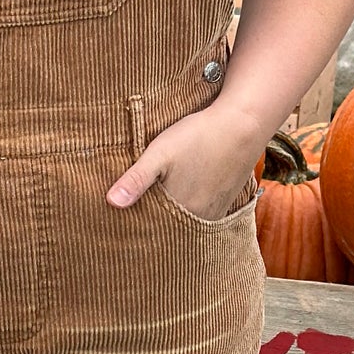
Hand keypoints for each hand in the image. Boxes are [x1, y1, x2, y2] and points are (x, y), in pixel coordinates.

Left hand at [107, 109, 261, 220]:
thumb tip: (110, 202)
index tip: (120, 226)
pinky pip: (201, 216)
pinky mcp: (224, 201)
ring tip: (156, 211)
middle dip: (153, 225)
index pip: (151, 229)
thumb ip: (136, 179)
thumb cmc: (198, 136)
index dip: (135, 226)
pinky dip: (188, 212)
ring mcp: (214, 211)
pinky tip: (181, 201)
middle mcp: (199, 218)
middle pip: (169, 228)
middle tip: (134, 222)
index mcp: (180, 211)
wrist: (243, 124)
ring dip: (172, 219)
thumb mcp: (160, 153)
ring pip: (186, 223)